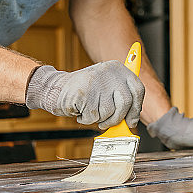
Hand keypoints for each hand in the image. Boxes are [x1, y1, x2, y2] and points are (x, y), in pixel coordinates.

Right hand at [25, 62, 144, 128]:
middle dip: (117, 119)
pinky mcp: (84, 92)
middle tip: (107, 123)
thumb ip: (119, 99)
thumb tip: (132, 119)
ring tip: (89, 110)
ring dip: (99, 119)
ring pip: (109, 112)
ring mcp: (96, 81)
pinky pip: (93, 116)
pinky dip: (86, 119)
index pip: (137, 89)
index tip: (131, 121)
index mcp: (118, 69)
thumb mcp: (106, 88)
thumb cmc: (85, 92)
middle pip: (125, 103)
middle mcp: (109, 72)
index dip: (136, 108)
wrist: (55, 88)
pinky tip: (80, 110)